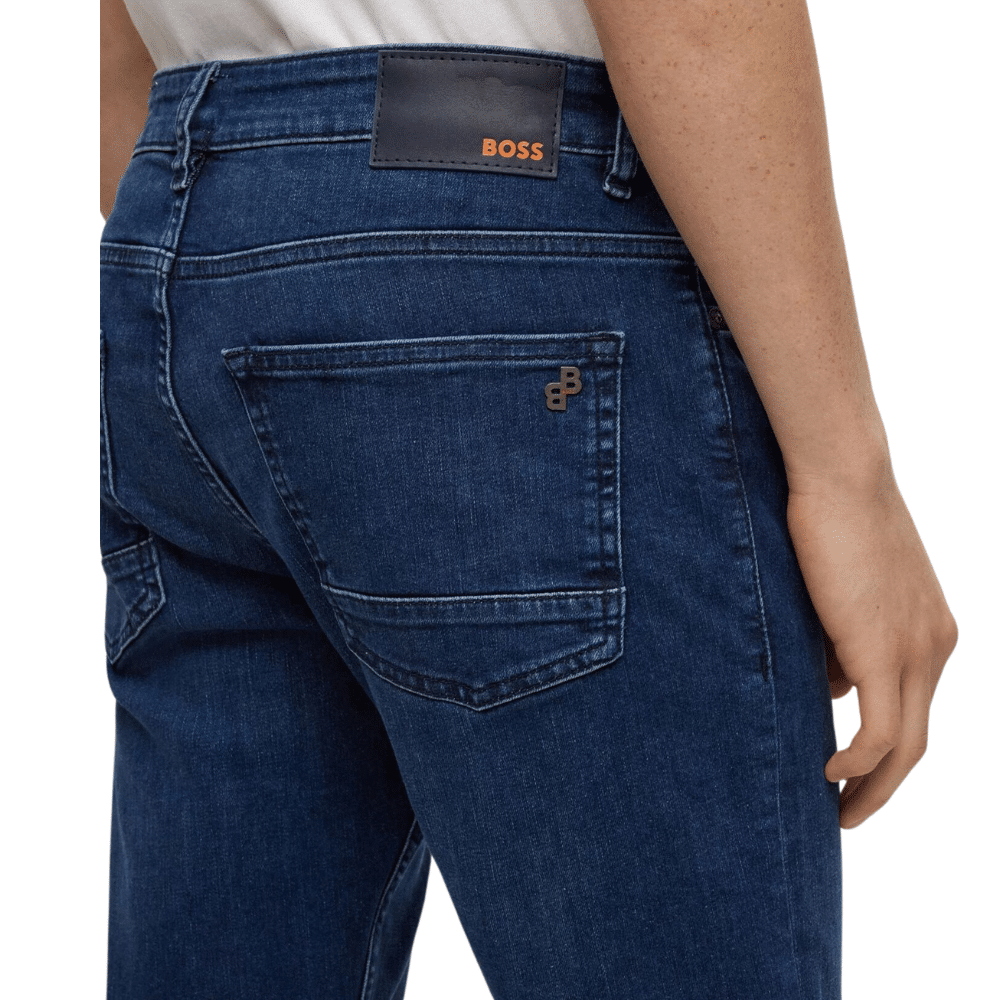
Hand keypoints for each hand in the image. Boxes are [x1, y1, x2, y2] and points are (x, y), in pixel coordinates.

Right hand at [785, 465, 956, 827]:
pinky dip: (859, 762)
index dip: (885, 750)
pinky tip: (831, 773)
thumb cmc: (833, 519)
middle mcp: (936, 647)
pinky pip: (881, 730)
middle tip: (850, 811)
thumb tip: (833, 685)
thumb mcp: (844, 590)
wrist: (843, 477)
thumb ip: (844, 640)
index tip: (851, 770)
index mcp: (932, 631)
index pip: (913, 708)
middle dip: (884, 785)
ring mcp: (917, 650)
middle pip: (918, 740)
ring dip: (873, 786)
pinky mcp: (886, 650)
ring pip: (905, 744)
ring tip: (839, 808)